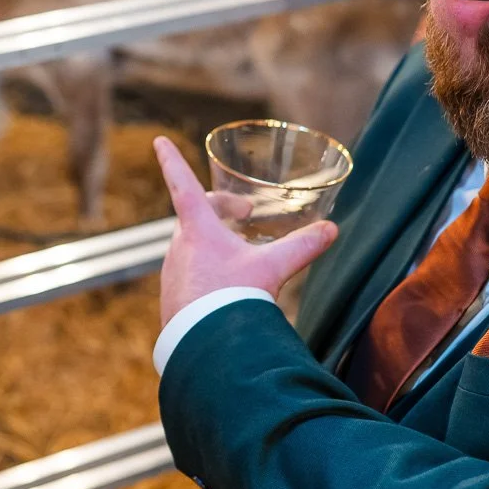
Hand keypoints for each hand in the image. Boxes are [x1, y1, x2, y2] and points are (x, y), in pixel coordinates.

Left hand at [153, 135, 337, 327]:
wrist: (207, 348)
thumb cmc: (234, 299)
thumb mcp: (273, 268)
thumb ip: (302, 246)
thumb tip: (331, 229)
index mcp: (197, 228)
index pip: (181, 183)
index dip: (171, 160)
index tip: (158, 141)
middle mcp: (178, 246)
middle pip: (194, 215)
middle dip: (220, 208)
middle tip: (245, 213)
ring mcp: (172, 273)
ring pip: (190, 246)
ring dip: (214, 242)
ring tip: (241, 256)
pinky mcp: (171, 298)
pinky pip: (187, 274)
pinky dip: (206, 271)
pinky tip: (225, 288)